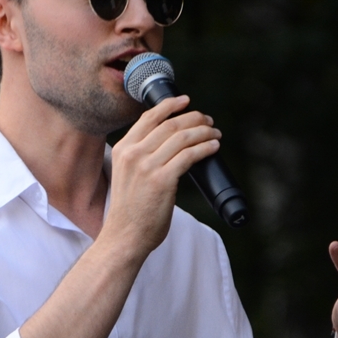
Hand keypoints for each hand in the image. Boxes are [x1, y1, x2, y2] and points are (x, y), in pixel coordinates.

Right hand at [104, 95, 220, 258]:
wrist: (125, 236)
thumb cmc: (129, 211)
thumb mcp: (126, 175)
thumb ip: (140, 157)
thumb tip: (170, 144)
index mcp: (123, 150)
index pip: (149, 118)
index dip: (170, 105)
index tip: (185, 101)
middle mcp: (134, 154)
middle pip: (170, 124)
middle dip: (194, 118)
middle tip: (208, 121)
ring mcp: (148, 166)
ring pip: (183, 137)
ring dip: (204, 132)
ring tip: (215, 134)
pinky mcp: (163, 180)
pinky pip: (190, 155)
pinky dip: (205, 148)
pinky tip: (213, 148)